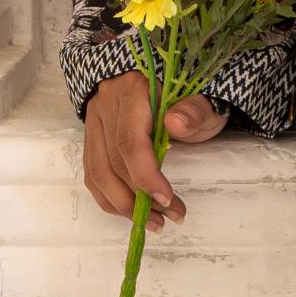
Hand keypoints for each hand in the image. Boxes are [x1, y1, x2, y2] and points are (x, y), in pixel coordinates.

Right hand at [81, 73, 229, 230]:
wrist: (167, 74)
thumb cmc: (188, 92)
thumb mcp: (202, 97)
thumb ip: (194, 110)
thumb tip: (176, 124)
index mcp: (133, 90)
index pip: (130, 142)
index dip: (146, 175)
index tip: (167, 199)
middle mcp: (107, 103)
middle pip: (112, 162)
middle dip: (139, 198)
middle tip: (170, 216)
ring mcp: (96, 119)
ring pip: (98, 172)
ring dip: (123, 205)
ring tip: (155, 222)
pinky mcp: (93, 134)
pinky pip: (93, 172)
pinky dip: (111, 197)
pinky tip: (133, 210)